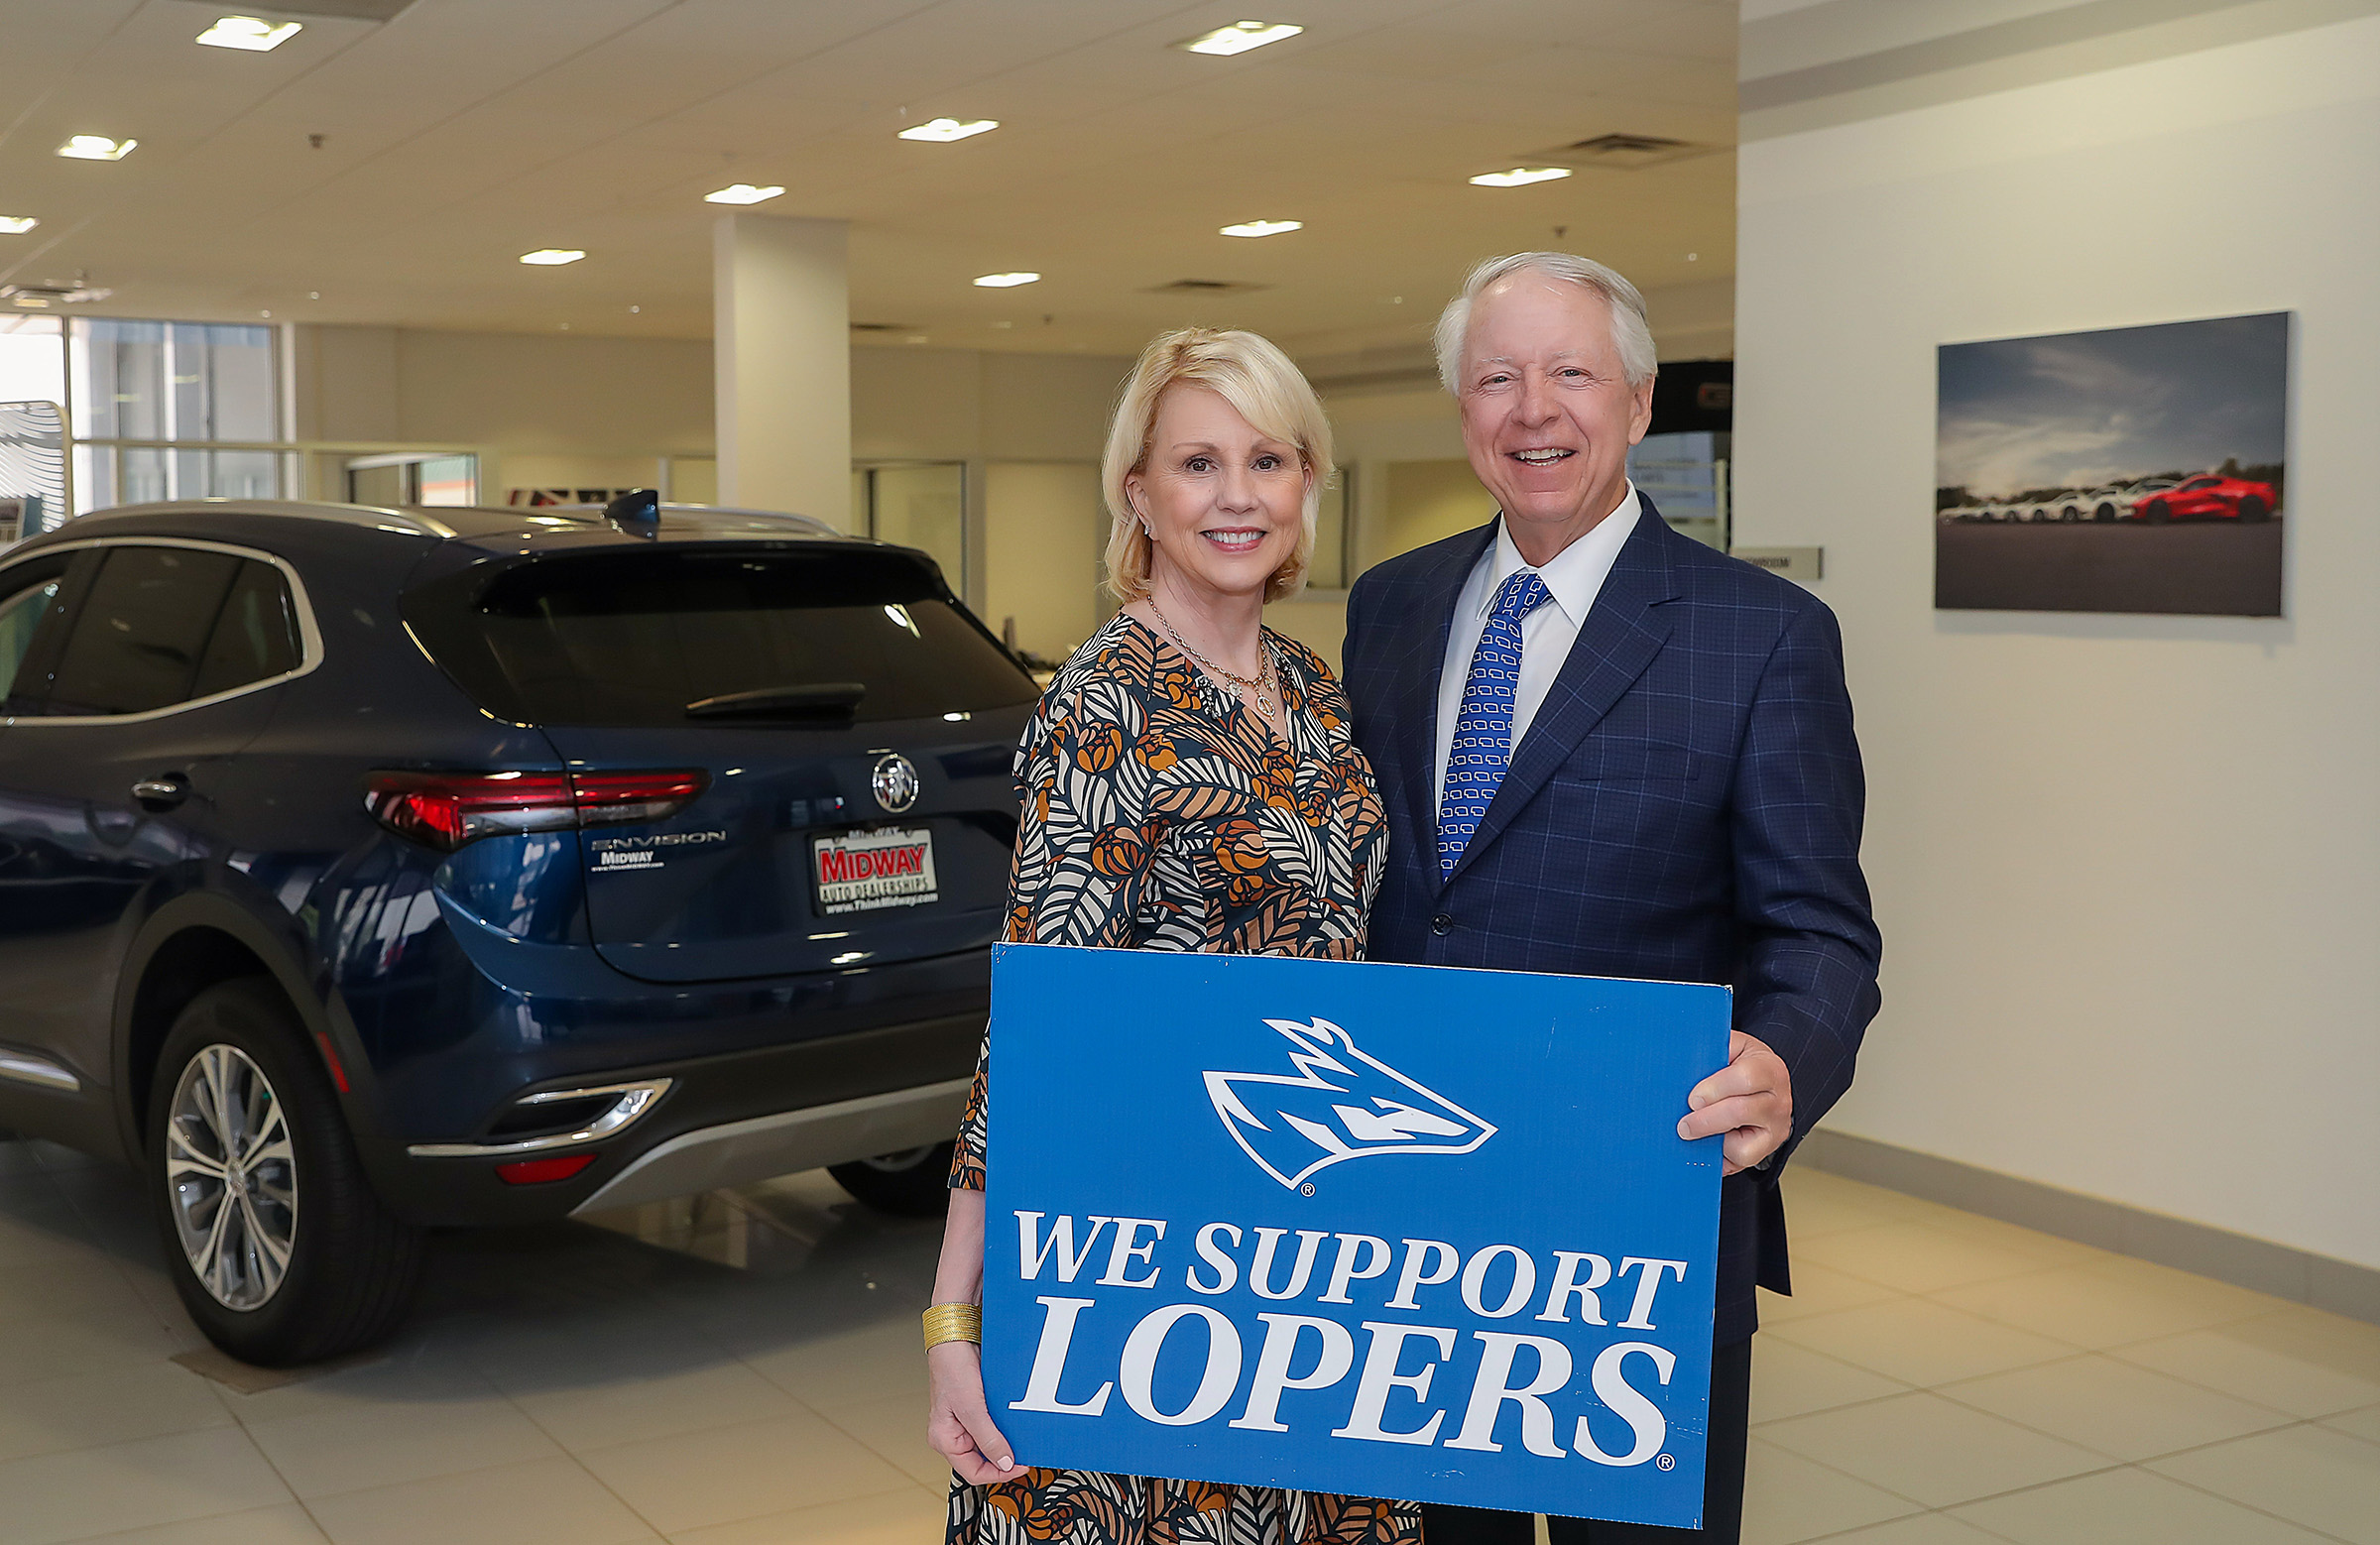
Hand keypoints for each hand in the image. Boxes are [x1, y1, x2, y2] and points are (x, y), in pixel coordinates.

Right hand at [927, 1338, 1019, 1485]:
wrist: (956, 1339)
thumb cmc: (952, 1368)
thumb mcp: (971, 1408)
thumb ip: (988, 1439)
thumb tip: (1004, 1463)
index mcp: (944, 1440)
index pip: (973, 1473)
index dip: (998, 1473)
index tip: (1020, 1466)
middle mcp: (953, 1435)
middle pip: (982, 1461)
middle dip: (1004, 1459)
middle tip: (1025, 1454)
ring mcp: (964, 1423)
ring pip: (989, 1445)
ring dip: (1006, 1444)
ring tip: (1022, 1439)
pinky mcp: (975, 1411)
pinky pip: (992, 1428)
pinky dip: (1005, 1429)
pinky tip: (1015, 1425)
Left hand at [1678, 1030, 1792, 1175]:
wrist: (1767, 1087)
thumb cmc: (1743, 1065)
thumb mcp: (1733, 1048)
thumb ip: (1713, 1050)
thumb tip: (1683, 1060)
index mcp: (1769, 1069)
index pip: (1746, 1077)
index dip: (1715, 1089)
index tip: (1693, 1099)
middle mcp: (1779, 1101)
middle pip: (1740, 1112)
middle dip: (1705, 1121)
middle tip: (1683, 1125)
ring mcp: (1776, 1129)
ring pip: (1742, 1144)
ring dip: (1710, 1140)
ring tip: (1692, 1132)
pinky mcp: (1767, 1149)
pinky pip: (1741, 1160)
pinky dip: (1720, 1155)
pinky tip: (1709, 1142)